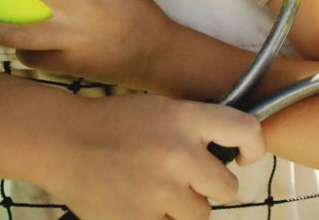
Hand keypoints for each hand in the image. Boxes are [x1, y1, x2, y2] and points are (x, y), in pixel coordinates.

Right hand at [46, 95, 264, 219]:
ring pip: (200, 215)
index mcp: (186, 118)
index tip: (244, 158)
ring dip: (183, 209)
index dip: (255, 148)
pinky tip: (139, 203)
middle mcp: (178, 153)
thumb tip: (235, 155)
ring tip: (154, 190)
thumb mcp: (164, 110)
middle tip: (182, 178)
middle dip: (208, 187)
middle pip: (227, 188)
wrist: (64, 140)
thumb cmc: (116, 123)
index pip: (247, 131)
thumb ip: (198, 129)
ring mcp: (159, 191)